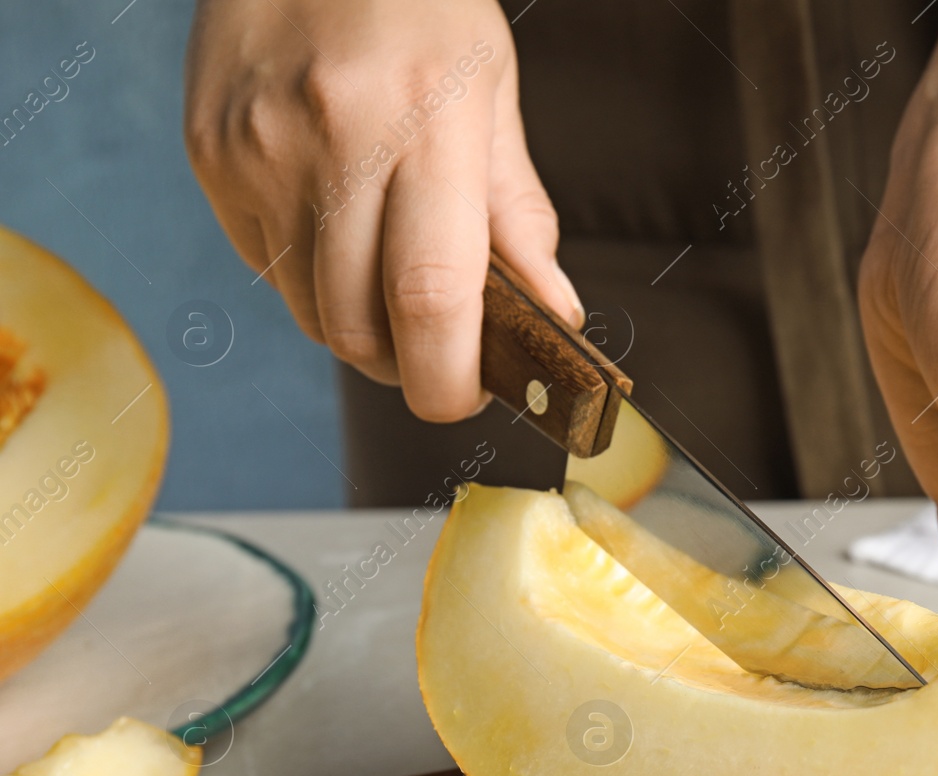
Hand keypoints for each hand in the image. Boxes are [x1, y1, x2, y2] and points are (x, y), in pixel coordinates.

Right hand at [184, 0, 581, 420]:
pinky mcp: (209, 156)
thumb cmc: (416, 2)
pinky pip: (265, 265)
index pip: (431, 298)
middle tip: (439, 355)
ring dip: (358, 328)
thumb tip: (553, 312)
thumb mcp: (492, 90)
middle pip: (359, 326)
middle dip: (406, 366)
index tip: (467, 399)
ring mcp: (258, 151)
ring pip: (308, 310)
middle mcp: (333, 139)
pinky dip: (309, 278)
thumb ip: (519, 212)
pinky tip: (336, 226)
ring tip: (391, 282)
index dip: (449, 378)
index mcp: (425, 122)